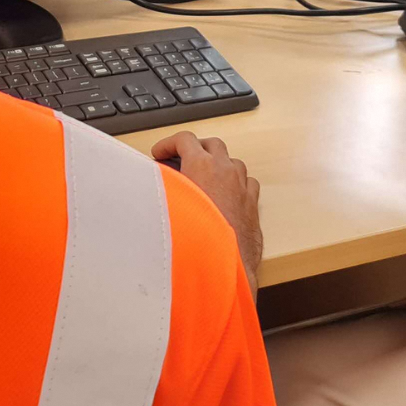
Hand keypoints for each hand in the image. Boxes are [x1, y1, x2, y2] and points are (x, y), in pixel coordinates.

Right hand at [151, 131, 261, 291]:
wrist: (222, 266)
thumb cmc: (195, 240)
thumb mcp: (168, 205)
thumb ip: (161, 190)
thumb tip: (152, 185)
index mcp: (202, 165)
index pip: (185, 139)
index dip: (168, 143)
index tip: (159, 152)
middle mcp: (225, 171)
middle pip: (212, 144)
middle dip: (196, 148)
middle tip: (182, 158)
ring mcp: (242, 186)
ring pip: (233, 162)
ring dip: (218, 164)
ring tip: (205, 176)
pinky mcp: (252, 204)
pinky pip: (247, 182)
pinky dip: (236, 182)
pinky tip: (227, 193)